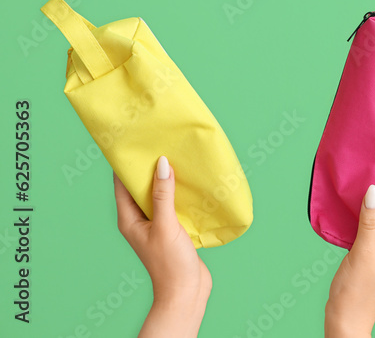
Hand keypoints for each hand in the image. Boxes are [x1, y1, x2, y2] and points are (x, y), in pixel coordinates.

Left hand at [114, 156, 210, 337]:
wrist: (186, 292)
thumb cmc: (170, 263)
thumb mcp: (166, 225)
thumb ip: (163, 195)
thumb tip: (161, 163)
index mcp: (129, 219)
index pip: (122, 184)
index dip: (127, 164)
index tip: (136, 142)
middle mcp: (141, 220)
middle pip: (142, 187)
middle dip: (151, 167)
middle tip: (162, 143)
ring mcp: (158, 224)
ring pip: (160, 195)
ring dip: (169, 180)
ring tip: (179, 157)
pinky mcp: (174, 229)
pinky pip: (175, 205)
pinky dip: (181, 193)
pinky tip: (193, 182)